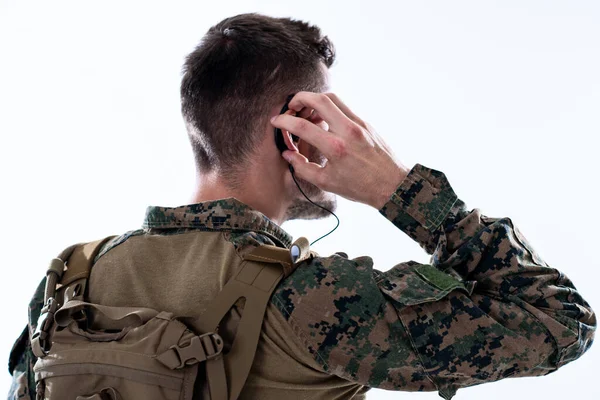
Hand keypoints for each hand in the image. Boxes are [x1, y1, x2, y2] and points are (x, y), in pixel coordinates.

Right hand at [270, 92, 411, 208]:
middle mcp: (347, 131)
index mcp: (335, 149)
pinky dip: (329, 107)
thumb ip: (302, 167)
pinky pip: (344, 107)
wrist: (391, 185)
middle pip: (319, 99)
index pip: (303, 126)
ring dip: (315, 99)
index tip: (276, 121)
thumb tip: (287, 154)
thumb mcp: (326, 182)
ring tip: (306, 112)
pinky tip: (323, 119)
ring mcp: (359, 124)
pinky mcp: (365, 123)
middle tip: (290, 106)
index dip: (284, 121)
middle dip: (299, 98)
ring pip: (333, 98)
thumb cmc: (359, 187)